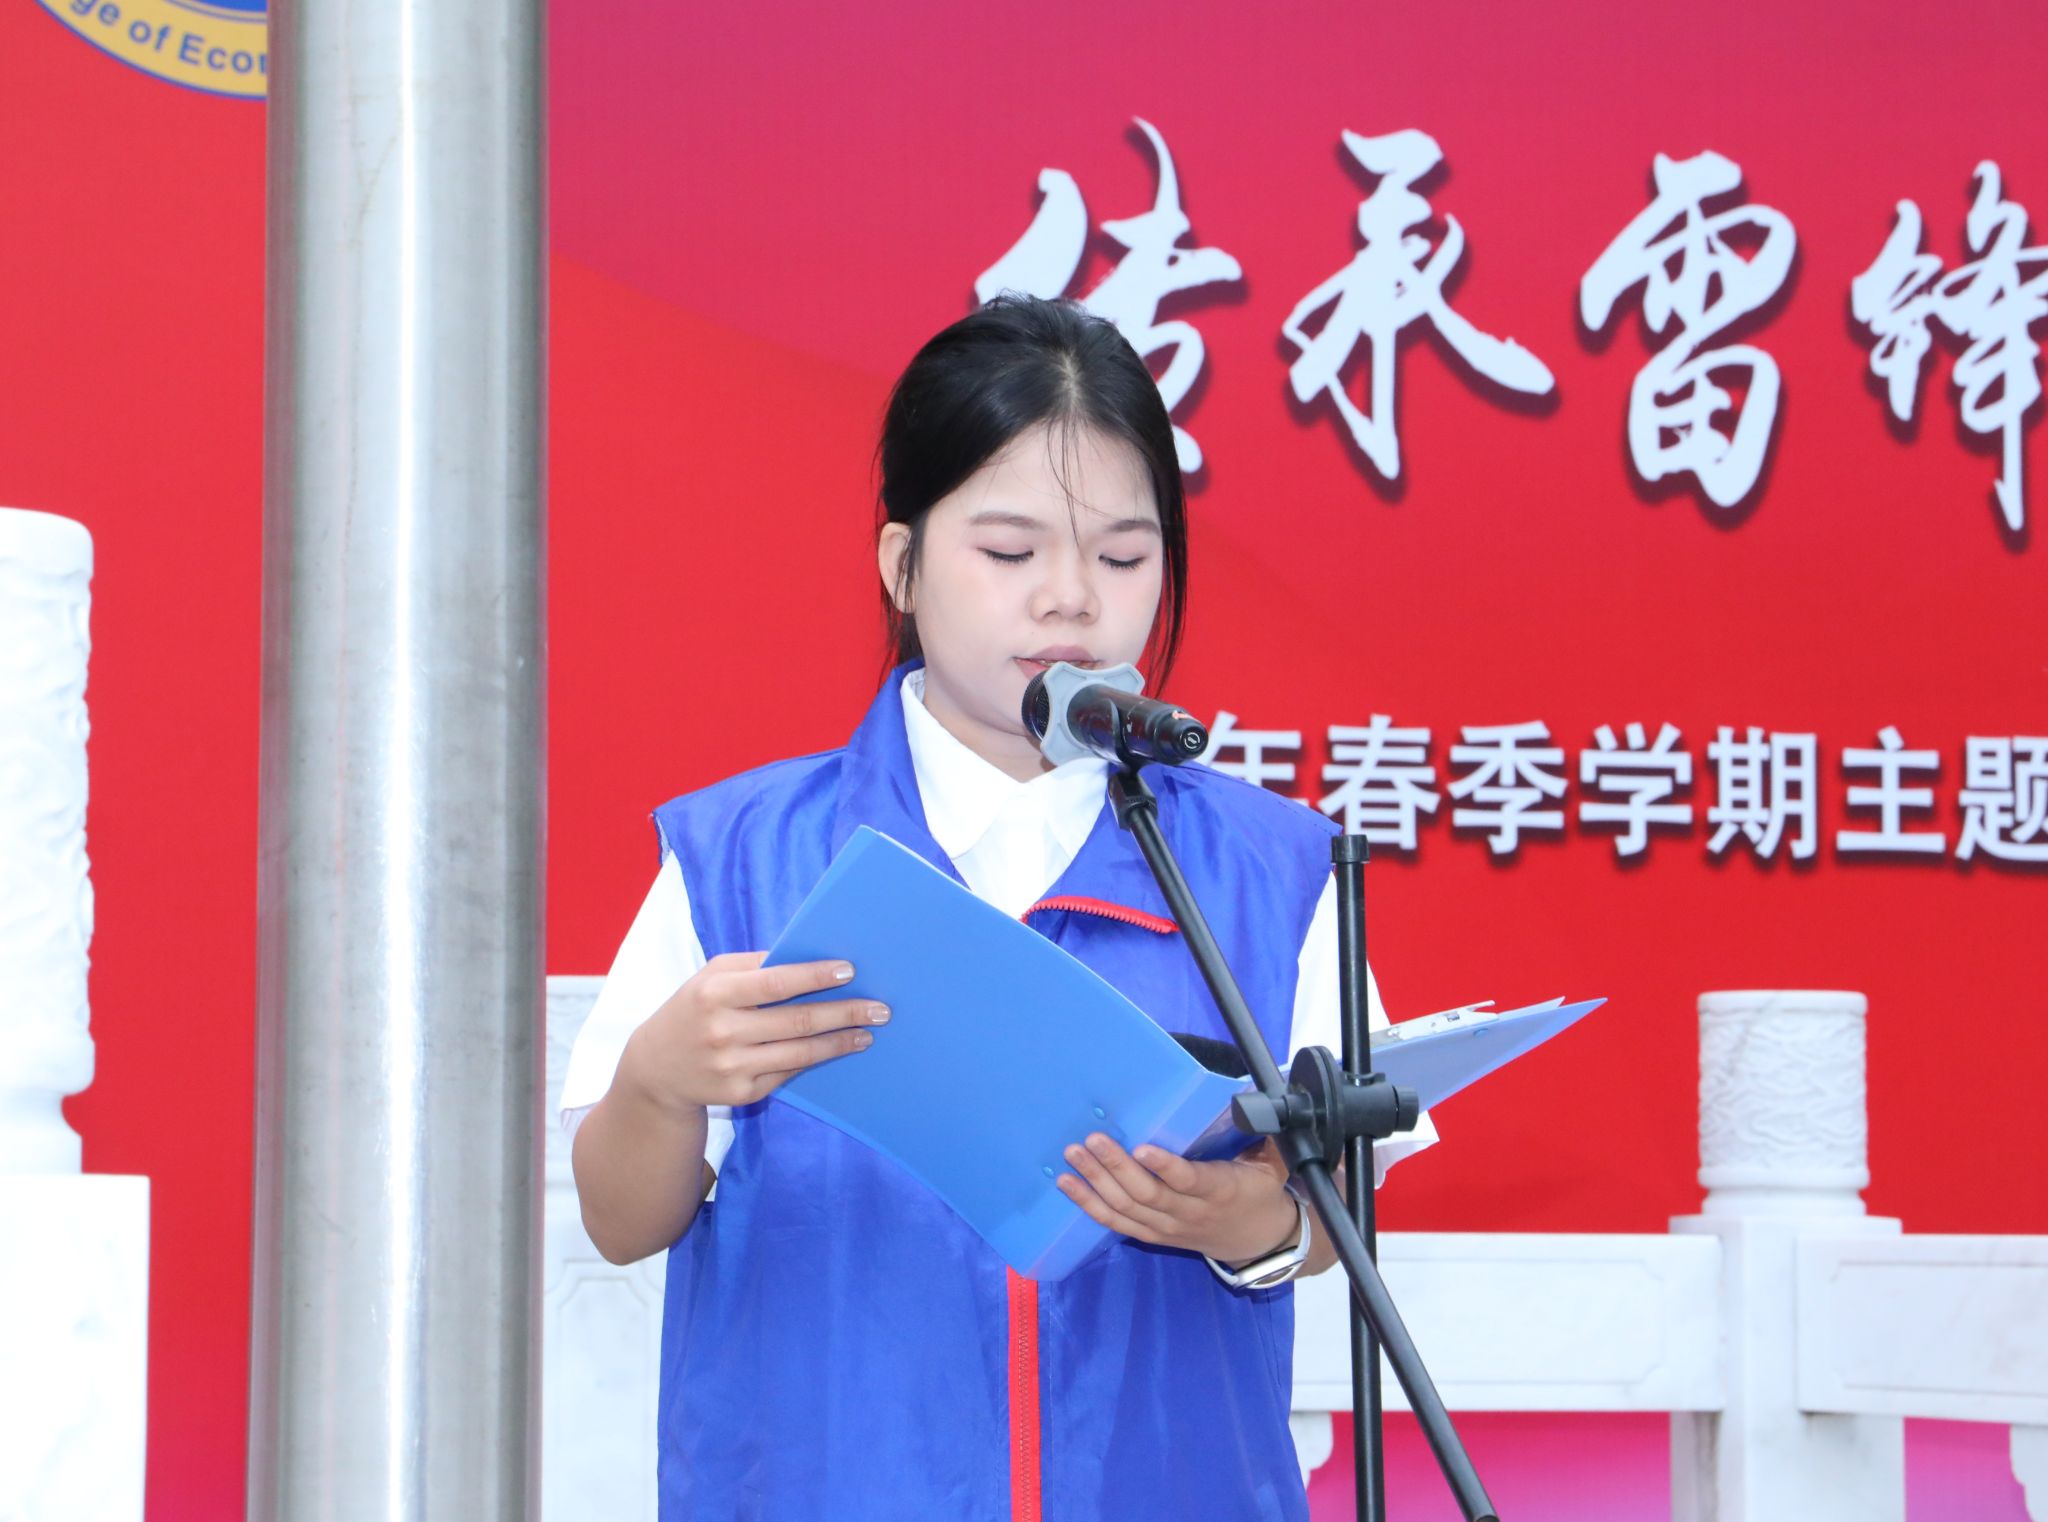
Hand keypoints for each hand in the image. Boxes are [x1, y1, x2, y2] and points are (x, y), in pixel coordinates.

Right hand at [616, 952, 885, 1113]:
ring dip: (841, 1042)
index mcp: (714, 993)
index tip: (850, 970)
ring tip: (869, 1032)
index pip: (774, 982)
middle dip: (844, 1013)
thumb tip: (811, 956)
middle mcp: (722, 1031)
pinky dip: (817, 1059)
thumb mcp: (712, 977)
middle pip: (796, 1021)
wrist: (656, 1070)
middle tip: (880, 1008)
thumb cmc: (694, 1008)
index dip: (815, 976)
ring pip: (800, 1052)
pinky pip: (789, 1072)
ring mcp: (732, 1067)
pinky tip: (838, 1049)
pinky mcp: (741, 1094)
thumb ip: (755, 966)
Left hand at [1056, 1134, 1301, 1265]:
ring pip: (1127, 1208)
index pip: (1189, 1180)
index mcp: (1219, 1190)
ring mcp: (1167, 1227)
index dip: (1165, 1167)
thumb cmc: (1260, 1192)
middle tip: (1092, 1140)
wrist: (1257, 1241)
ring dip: (1096, 1182)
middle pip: (1147, 1194)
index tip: (1142, 1148)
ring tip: (1073, 1156)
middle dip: (1116, 1166)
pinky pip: (1117, 1223)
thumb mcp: (1271, 1166)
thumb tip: (1260, 1102)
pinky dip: (1090, 1205)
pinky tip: (1068, 1185)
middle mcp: (1189, 1212)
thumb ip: (1264, 1137)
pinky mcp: (1152, 1235)